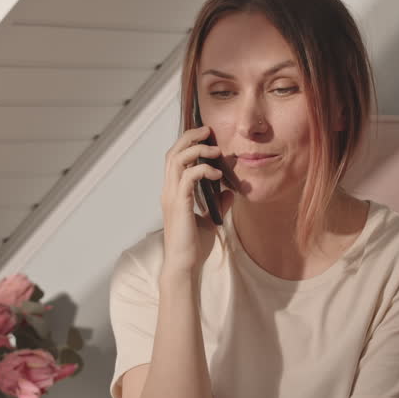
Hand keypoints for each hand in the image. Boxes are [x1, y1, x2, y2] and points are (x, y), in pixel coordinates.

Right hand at [160, 125, 233, 274]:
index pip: (175, 158)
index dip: (188, 143)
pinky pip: (188, 176)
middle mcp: (169, 191)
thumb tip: (230, 192)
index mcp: (173, 192)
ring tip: (215, 151)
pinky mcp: (179, 204)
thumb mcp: (210, 221)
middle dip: (190, 137)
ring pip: (177, 159)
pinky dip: (203, 170)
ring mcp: (171, 196)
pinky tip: (218, 174)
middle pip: (172, 152)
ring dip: (197, 150)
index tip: (207, 137)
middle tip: (208, 131)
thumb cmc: (193, 247)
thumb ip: (217, 205)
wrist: (185, 266)